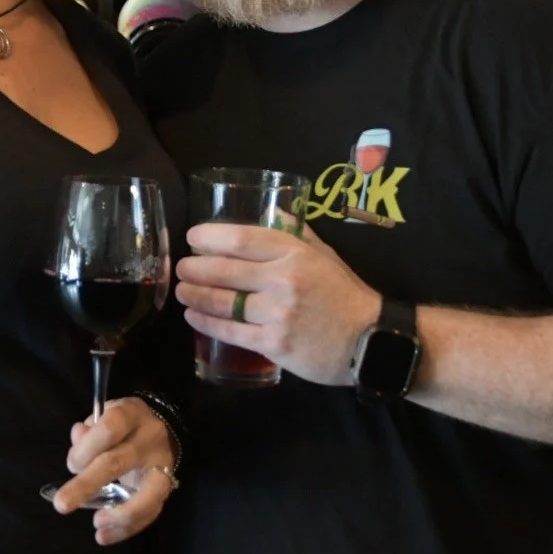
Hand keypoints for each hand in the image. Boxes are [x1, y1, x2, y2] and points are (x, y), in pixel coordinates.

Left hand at [52, 397, 176, 545]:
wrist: (161, 431)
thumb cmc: (123, 425)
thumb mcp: (104, 417)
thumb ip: (88, 430)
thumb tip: (77, 437)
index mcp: (131, 414)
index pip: (109, 428)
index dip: (86, 448)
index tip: (72, 466)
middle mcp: (150, 438)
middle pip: (118, 462)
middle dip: (86, 485)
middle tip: (62, 505)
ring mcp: (162, 465)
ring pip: (146, 494)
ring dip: (119, 514)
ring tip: (96, 524)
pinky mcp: (167, 488)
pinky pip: (150, 513)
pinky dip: (126, 529)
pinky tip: (104, 535)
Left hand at [176, 222, 379, 386]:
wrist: (371, 340)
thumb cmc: (344, 294)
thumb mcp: (325, 255)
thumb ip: (298, 234)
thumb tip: (275, 210)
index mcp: (294, 253)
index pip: (241, 239)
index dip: (210, 236)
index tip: (192, 238)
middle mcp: (283, 280)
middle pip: (224, 270)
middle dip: (194, 268)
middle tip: (181, 268)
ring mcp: (278, 313)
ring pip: (222, 302)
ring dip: (194, 295)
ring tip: (182, 291)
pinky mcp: (274, 344)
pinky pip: (230, 332)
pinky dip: (206, 324)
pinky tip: (194, 317)